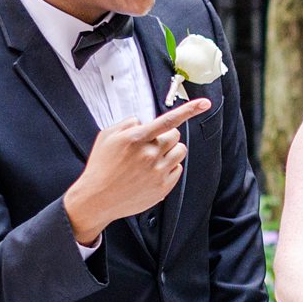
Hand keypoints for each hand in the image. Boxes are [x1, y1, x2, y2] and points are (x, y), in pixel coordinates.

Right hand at [64, 98, 209, 244]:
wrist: (98, 198)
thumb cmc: (101, 167)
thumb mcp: (106, 137)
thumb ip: (128, 124)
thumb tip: (144, 122)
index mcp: (135, 139)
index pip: (168, 120)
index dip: (189, 110)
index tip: (204, 103)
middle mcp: (150, 154)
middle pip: (175, 135)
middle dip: (165, 136)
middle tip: (151, 144)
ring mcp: (158, 171)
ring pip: (180, 151)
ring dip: (170, 151)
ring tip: (152, 158)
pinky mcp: (164, 186)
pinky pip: (178, 168)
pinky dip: (168, 167)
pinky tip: (151, 172)